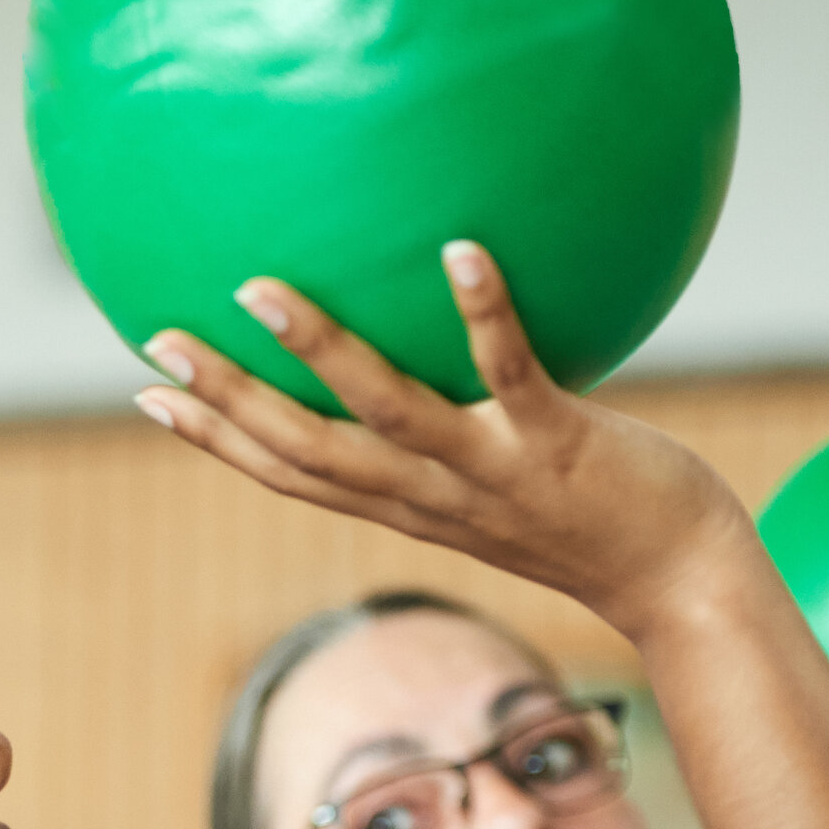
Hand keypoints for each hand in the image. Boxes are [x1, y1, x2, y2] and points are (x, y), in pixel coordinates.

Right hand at [135, 245, 754, 634]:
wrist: (680, 579)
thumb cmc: (596, 515)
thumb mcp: (502, 476)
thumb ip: (456, 426)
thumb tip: (429, 348)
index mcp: (407, 505)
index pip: (288, 475)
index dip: (214, 439)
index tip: (148, 395)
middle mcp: (431, 497)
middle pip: (306, 450)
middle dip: (226, 402)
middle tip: (159, 342)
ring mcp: (490, 473)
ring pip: (386, 415)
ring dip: (318, 355)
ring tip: (260, 291)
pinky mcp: (557, 446)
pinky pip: (512, 373)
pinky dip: (483, 315)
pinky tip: (459, 249)